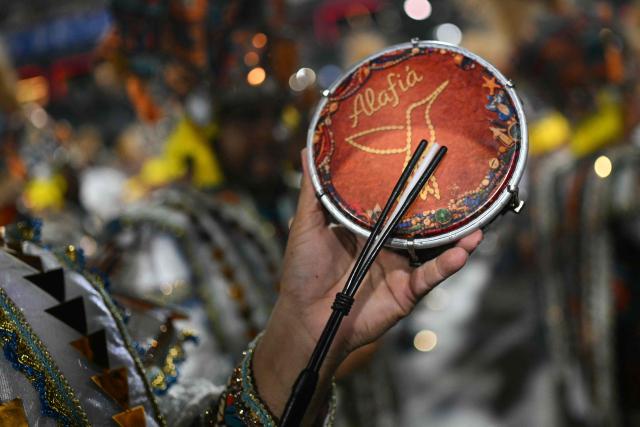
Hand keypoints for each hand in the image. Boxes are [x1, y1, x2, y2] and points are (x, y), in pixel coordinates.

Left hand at [254, 150, 481, 419]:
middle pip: (422, 223)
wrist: (305, 319)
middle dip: (445, 209)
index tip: (428, 159)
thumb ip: (314, 191)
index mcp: (368, 227)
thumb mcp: (307, 224)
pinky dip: (447, 266)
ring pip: (436, 249)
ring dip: (459, 237)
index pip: (396, 201)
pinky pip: (431, 276)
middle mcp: (388, 244)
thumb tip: (307, 149)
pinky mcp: (407, 291)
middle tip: (466, 187)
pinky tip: (463, 252)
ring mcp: (400, 267)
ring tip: (478, 222)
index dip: (411, 184)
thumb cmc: (303, 271)